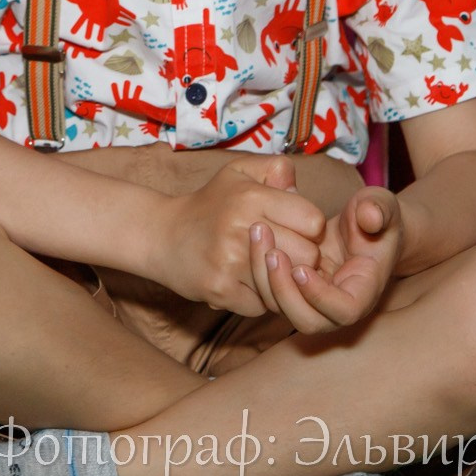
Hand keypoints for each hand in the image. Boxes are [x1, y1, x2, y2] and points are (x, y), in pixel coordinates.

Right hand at [149, 156, 328, 316]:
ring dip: (280, 279)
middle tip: (284, 251)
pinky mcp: (220, 291)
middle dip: (301, 256)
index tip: (293, 227)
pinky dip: (258, 299)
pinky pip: (263, 306)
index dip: (309, 227)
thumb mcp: (239, 172)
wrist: (161, 235)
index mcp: (251, 196)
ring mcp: (230, 263)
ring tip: (267, 267)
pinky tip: (245, 283)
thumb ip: (276, 169)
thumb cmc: (211, 203)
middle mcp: (241, 228)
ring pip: (286, 283)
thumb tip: (300, 191)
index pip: (313, 221)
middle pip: (307, 256)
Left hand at [249, 185, 402, 332]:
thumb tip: (370, 217)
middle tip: (272, 253)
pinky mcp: (294, 289)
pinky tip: (256, 237)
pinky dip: (259, 270)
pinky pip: (271, 293)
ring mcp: (313, 300)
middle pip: (307, 321)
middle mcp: (337, 304)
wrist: (362, 224)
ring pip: (282, 309)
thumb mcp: (382, 205)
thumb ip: (380, 209)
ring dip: (265, 279)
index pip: (345, 311)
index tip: (302, 268)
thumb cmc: (374, 215)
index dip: (321, 296)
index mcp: (364, 290)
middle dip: (285, 292)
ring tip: (259, 236)